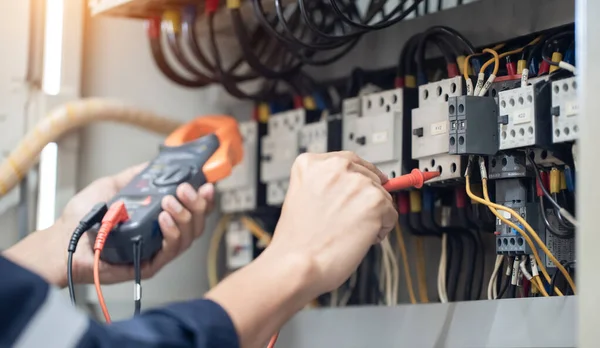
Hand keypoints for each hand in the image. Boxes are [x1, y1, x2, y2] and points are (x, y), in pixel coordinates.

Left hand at [4, 163, 214, 287]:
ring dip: (184, 216)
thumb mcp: (112, 186)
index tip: (206, 184)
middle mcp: (162, 236)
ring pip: (188, 237)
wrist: (63, 239)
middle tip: (185, 189)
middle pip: (196, 224)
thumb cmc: (82, 218)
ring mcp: (157, 252)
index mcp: (158, 219)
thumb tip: (154, 162)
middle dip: (197, 205)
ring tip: (170, 201)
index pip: (192, 210)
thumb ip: (135, 176)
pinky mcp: (149, 265)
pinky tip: (164, 217)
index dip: (203, 199)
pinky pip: (170, 251)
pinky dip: (172, 233)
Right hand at [205, 152, 397, 347]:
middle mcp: (335, 167)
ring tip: (348, 231)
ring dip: (372, 215)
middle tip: (347, 221)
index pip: (349, 162)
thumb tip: (353, 186)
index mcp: (312, 163)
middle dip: (364, 200)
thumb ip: (325, 185)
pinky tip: (358, 238)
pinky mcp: (375, 201)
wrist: (296, 265)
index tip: (357, 193)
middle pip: (369, 177)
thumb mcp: (301, 196)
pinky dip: (381, 230)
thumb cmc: (296, 241)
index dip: (357, 181)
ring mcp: (357, 182)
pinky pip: (391, 214)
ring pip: (382, 196)